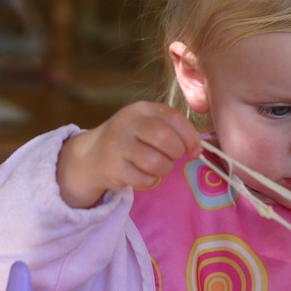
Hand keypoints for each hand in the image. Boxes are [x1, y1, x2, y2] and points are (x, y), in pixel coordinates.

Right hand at [56, 101, 200, 207]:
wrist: (92, 155)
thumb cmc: (131, 139)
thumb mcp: (148, 124)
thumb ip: (172, 129)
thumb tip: (197, 148)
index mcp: (142, 109)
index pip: (173, 117)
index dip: (189, 135)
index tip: (194, 149)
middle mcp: (127, 123)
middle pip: (164, 138)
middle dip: (176, 152)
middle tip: (174, 157)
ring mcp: (117, 145)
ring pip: (155, 161)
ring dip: (165, 168)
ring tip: (160, 167)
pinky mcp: (113, 168)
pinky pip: (144, 179)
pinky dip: (151, 181)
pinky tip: (145, 175)